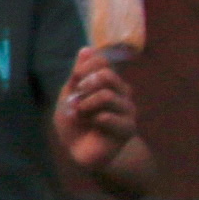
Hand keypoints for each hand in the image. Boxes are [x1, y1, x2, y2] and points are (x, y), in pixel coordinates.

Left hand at [56, 45, 143, 175]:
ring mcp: (128, 110)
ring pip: (106, 95)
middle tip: (78, 97)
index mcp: (108, 83)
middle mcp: (122, 93)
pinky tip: (90, 125)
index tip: (75, 79)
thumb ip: (78, 74)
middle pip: (107, 75)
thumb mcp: (70, 95)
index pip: (102, 62)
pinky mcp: (128, 128)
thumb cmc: (75, 121)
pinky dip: (92, 120)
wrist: (80, 150)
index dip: (85, 67)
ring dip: (85, 105)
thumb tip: (86, 49)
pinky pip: (108, 117)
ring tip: (80, 114)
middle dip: (85, 85)